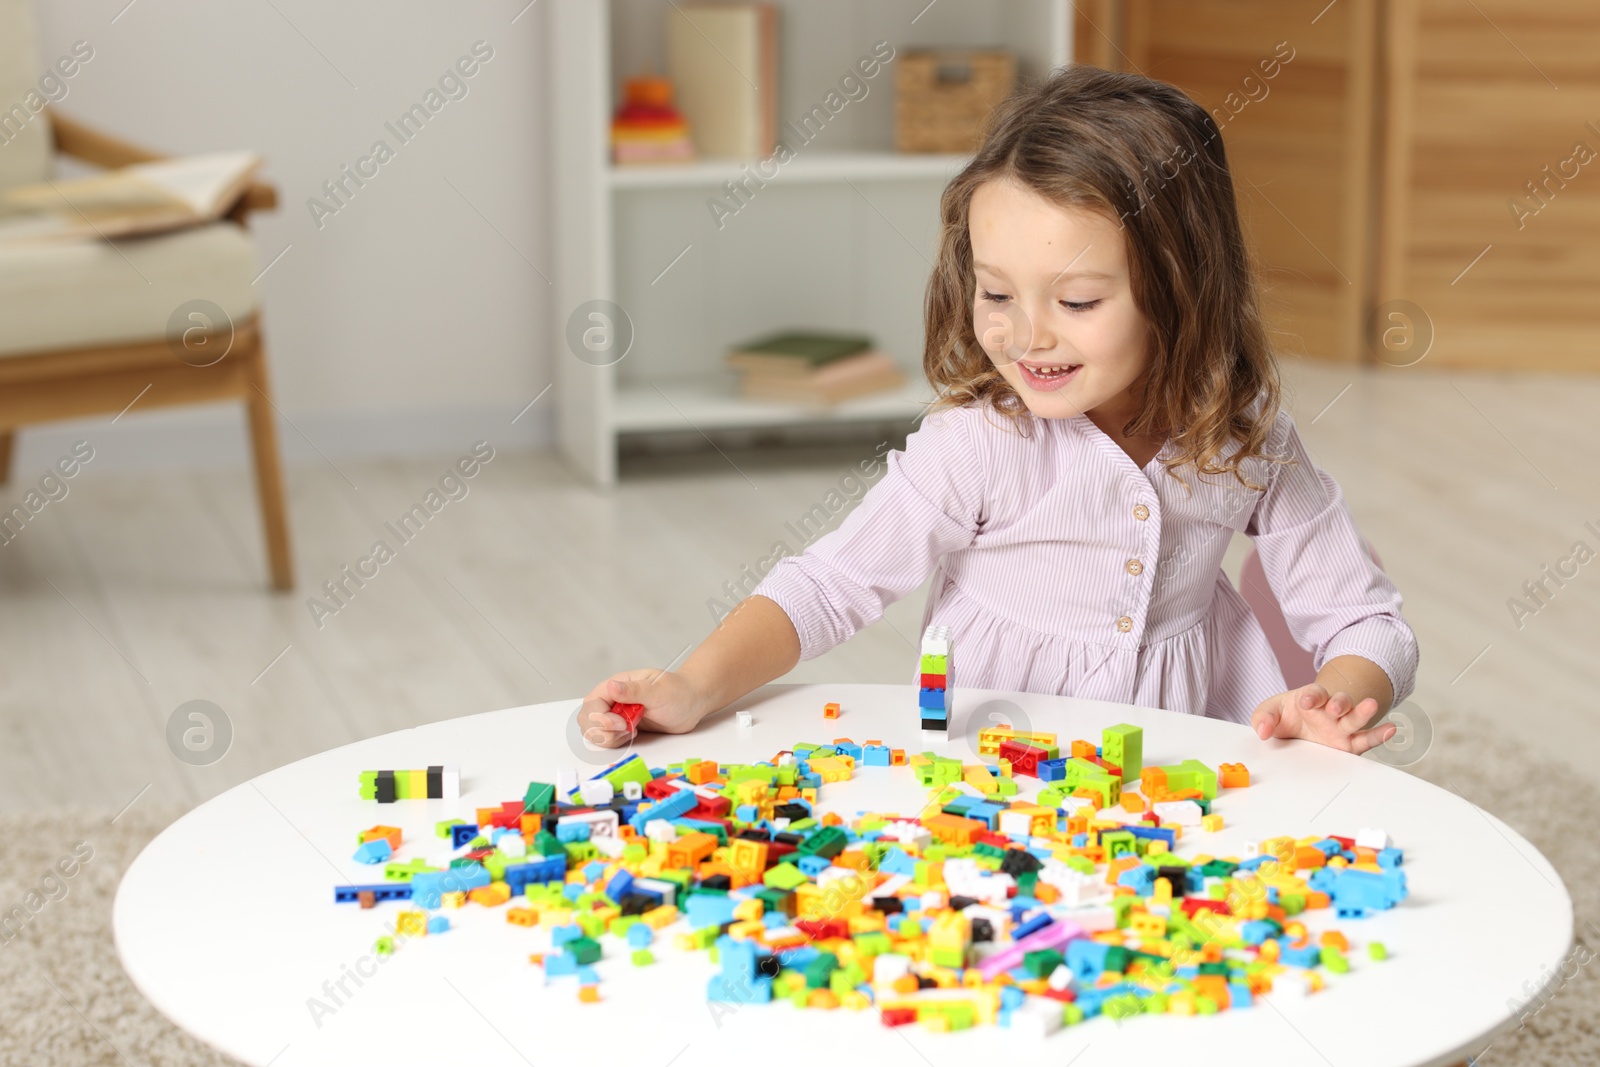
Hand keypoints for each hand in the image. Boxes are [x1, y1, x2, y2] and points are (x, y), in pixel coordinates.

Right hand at [575, 669, 705, 749]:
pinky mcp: (622, 728)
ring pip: (593, 731)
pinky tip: (633, 735)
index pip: (592, 703)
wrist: (692, 704)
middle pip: (587, 718)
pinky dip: (615, 742)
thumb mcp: (659, 691)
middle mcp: (612, 699)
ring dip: (608, 738)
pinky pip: (606, 739)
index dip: (601, 717)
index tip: (621, 723)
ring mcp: (616, 714)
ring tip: (631, 731)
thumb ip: (634, 690)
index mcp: (617, 685)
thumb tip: (612, 686)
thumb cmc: (678, 692)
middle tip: (627, 730)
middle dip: (601, 731)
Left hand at [1250, 682, 1396, 754]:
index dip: (1311, 695)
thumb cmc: (1287, 715)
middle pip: (1340, 702)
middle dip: (1339, 702)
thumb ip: (1264, 718)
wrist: (1300, 726)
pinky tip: (1392, 729)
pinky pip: (1367, 739)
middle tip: (1335, 706)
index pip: (1314, 693)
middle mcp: (1330, 710)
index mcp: (1311, 699)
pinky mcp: (1350, 743)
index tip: (1306, 701)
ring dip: (1362, 712)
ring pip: (1355, 718)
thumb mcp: (1270, 712)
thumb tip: (1263, 732)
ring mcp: (1342, 726)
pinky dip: (1379, 734)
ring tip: (1371, 706)